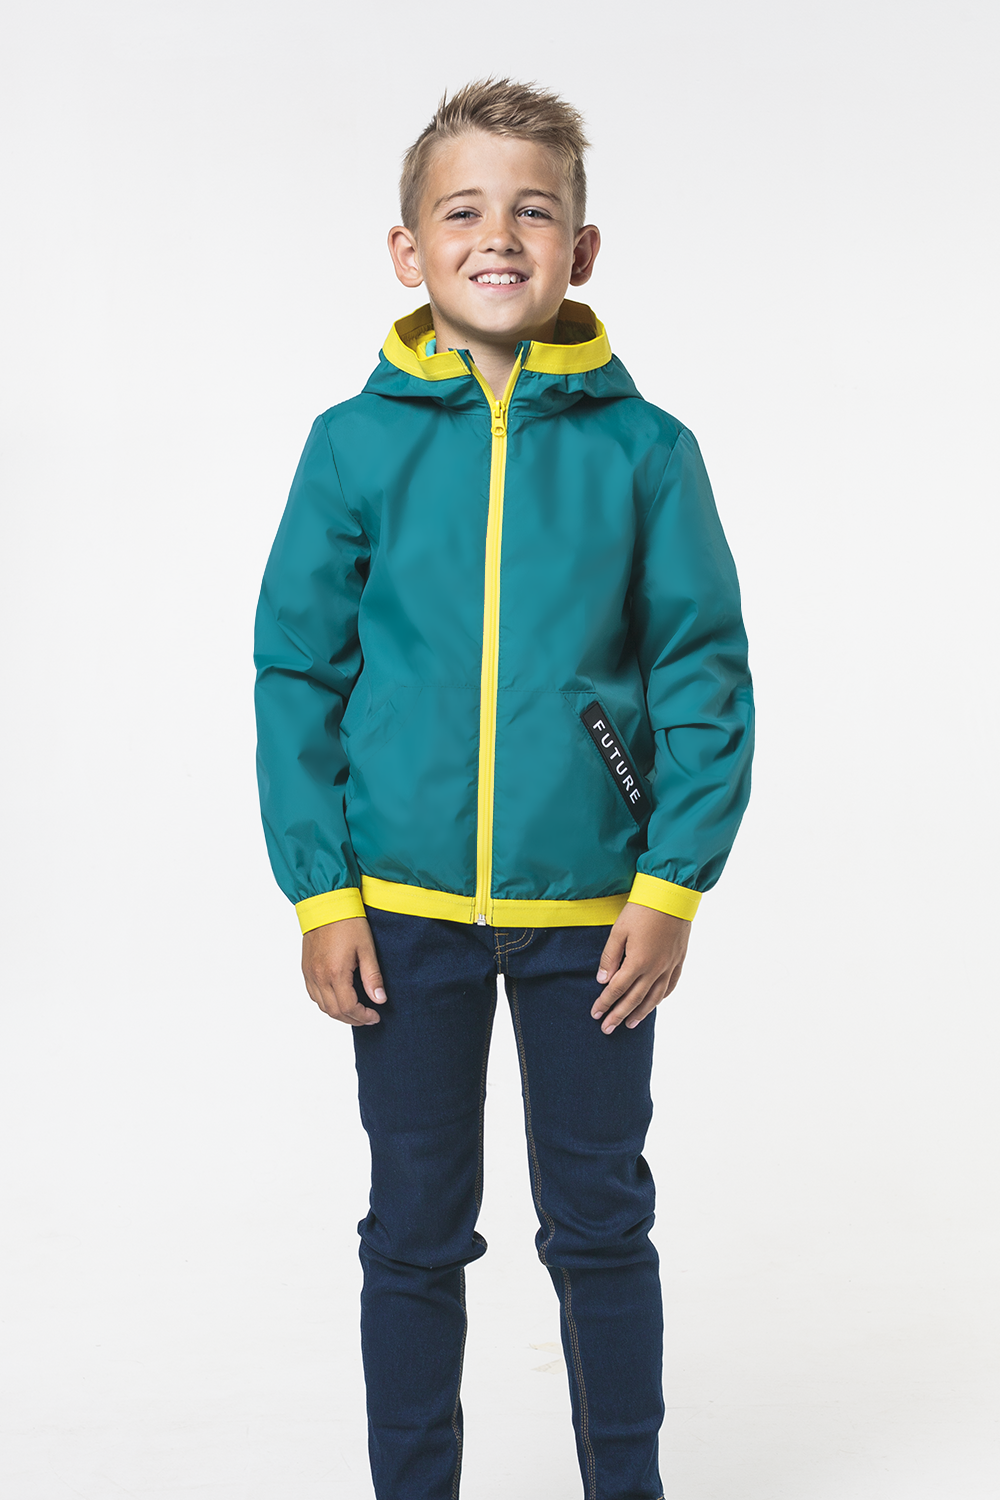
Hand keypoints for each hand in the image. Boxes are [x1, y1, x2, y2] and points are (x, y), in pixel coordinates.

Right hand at [301, 916, 386, 1024]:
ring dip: (339, 1013)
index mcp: (335, 973)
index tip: (375, 1016)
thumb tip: (380, 999)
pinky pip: (313, 995)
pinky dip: (326, 1003)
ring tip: (355, 1011)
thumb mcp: (366, 949)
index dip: (363, 1016)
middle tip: (368, 1017)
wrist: (326, 903)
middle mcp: (319, 977)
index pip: (349, 1007)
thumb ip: (372, 977)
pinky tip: (338, 999)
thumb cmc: (348, 922)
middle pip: (334, 1011)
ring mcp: (309, 973)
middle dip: (353, 1019)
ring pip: (322, 1006)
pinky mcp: (305, 968)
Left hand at [592, 902, 690, 1032]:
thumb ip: (610, 957)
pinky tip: (654, 1003)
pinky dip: (661, 998)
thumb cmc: (642, 910)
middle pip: (634, 999)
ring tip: (630, 1024)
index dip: (605, 1003)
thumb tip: (603, 980)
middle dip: (618, 1015)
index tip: (595, 1014)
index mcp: (637, 963)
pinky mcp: (678, 960)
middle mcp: (655, 970)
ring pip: (654, 997)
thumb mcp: (619, 930)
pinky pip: (670, 985)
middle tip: (607, 1029)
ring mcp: (669, 966)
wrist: (671, 896)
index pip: (617, 990)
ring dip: (640, 1012)